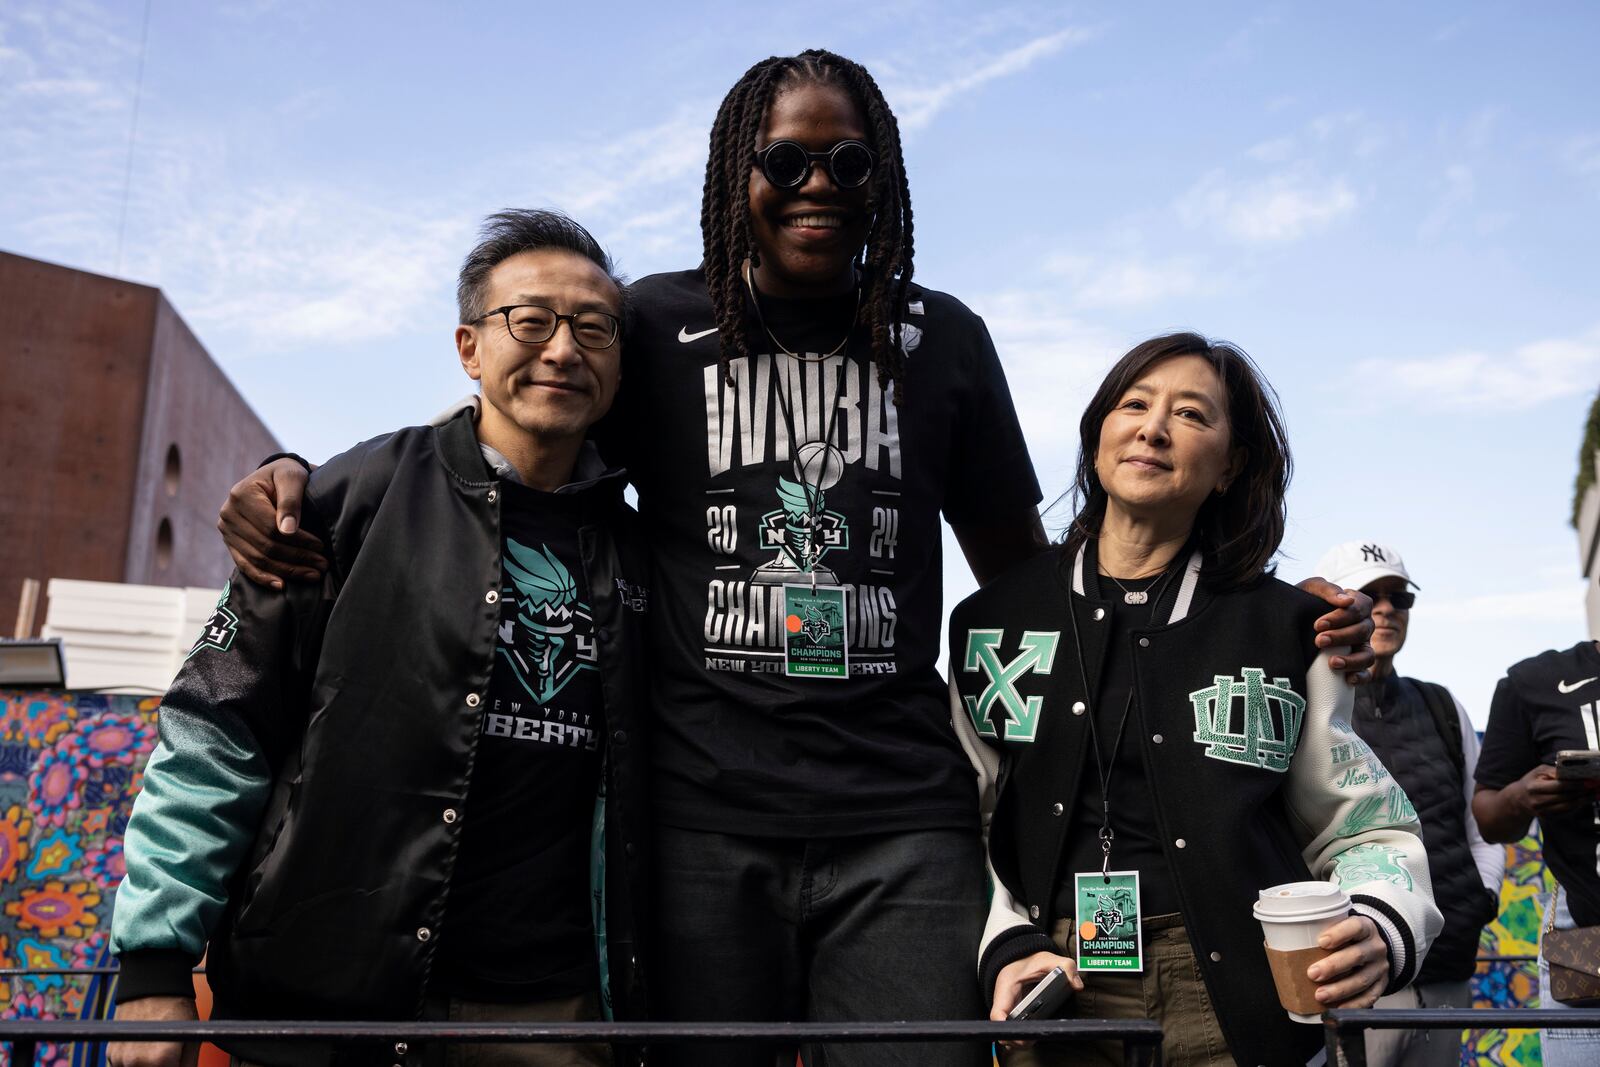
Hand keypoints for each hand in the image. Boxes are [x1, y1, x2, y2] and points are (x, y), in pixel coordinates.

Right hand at [108, 995, 199, 1066]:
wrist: (152, 986)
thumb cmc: (175, 1009)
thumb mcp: (191, 1038)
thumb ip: (188, 1065)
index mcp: (159, 1060)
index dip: (176, 1066)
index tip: (177, 1059)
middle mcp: (135, 1062)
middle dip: (161, 1066)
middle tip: (168, 1052)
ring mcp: (119, 1059)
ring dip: (147, 1065)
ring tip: (156, 1047)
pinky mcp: (110, 1054)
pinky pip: (124, 1066)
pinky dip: (134, 1062)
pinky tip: (143, 1046)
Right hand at [218, 458, 326, 587]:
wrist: (272, 478)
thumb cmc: (286, 475)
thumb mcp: (292, 477)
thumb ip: (290, 500)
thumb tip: (288, 530)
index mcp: (241, 495)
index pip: (270, 528)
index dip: (298, 541)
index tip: (320, 547)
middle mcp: (228, 514)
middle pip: (265, 546)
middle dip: (296, 559)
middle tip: (322, 566)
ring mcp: (226, 531)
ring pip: (257, 559)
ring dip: (286, 571)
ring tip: (312, 575)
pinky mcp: (230, 543)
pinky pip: (245, 565)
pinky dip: (263, 577)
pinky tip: (282, 585)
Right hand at [990, 951, 1082, 1048]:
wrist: (1023, 957)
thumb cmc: (1032, 960)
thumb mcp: (1050, 959)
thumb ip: (1066, 967)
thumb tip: (1077, 985)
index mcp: (1006, 987)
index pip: (997, 1014)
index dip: (1005, 1028)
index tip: (1020, 1034)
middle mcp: (1003, 1000)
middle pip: (1001, 1028)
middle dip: (1015, 1038)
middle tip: (1032, 1040)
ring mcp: (1006, 1007)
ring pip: (1005, 1031)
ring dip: (1017, 1039)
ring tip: (1034, 1038)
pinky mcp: (1011, 1012)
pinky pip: (1011, 1028)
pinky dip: (1019, 1035)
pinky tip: (1033, 1034)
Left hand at [1297, 578, 1374, 683]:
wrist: (1287, 620)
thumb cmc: (1304, 601)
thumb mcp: (1310, 589)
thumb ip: (1327, 589)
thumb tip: (1347, 601)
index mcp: (1357, 605)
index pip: (1360, 609)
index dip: (1341, 617)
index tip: (1318, 624)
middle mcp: (1363, 625)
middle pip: (1363, 631)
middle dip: (1341, 637)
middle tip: (1319, 641)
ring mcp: (1361, 645)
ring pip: (1368, 654)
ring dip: (1352, 660)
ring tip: (1333, 663)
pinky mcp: (1356, 664)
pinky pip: (1367, 673)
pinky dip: (1361, 677)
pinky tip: (1348, 679)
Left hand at [1308, 916, 1388, 1008]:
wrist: (1376, 946)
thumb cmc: (1349, 936)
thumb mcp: (1341, 926)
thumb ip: (1320, 929)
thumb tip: (1279, 937)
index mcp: (1365, 927)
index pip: (1355, 927)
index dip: (1340, 934)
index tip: (1321, 942)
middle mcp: (1375, 947)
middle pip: (1357, 955)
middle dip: (1334, 966)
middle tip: (1313, 974)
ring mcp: (1380, 967)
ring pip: (1362, 979)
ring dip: (1340, 989)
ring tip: (1320, 995)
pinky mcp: (1382, 984)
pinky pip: (1370, 997)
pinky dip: (1354, 1004)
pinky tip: (1338, 1008)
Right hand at [1513, 764, 1593, 816]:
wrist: (1518, 800)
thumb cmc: (1531, 782)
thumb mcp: (1538, 771)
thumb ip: (1554, 771)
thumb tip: (1573, 773)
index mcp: (1534, 787)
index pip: (1559, 786)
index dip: (1576, 784)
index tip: (1590, 781)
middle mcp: (1538, 801)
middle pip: (1566, 797)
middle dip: (1584, 792)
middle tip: (1597, 787)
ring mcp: (1543, 811)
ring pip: (1569, 806)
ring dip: (1584, 800)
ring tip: (1595, 794)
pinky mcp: (1548, 817)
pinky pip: (1567, 811)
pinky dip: (1578, 805)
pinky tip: (1585, 800)